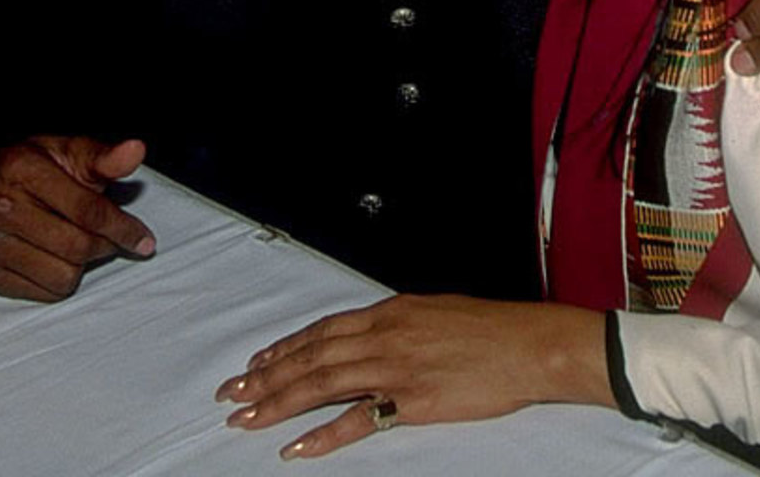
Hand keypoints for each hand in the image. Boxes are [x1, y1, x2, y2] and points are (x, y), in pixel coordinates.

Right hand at [0, 136, 154, 301]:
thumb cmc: (44, 166)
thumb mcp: (76, 152)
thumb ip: (108, 157)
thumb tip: (136, 150)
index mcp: (24, 170)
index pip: (86, 211)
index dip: (122, 227)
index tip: (145, 241)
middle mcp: (0, 207)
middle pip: (76, 247)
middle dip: (105, 245)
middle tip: (112, 238)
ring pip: (61, 276)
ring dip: (82, 264)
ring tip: (80, 242)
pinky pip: (41, 293)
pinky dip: (59, 279)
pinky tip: (57, 256)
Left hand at [214, 294, 608, 458]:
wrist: (528, 344)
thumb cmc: (490, 329)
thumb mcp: (436, 312)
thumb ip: (399, 324)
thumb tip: (373, 334)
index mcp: (391, 311)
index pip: (324, 329)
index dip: (286, 347)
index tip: (256, 364)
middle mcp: (386, 334)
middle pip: (312, 355)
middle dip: (267, 376)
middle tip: (231, 396)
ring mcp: (397, 367)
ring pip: (323, 383)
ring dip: (280, 403)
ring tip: (247, 420)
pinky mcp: (412, 401)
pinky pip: (359, 419)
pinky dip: (324, 434)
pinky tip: (297, 448)